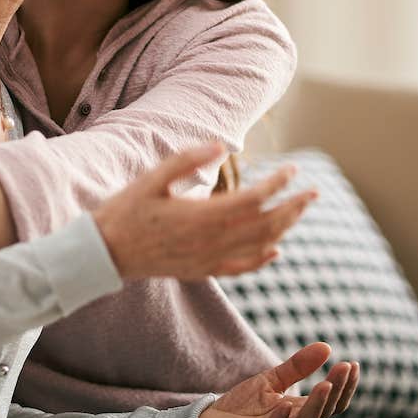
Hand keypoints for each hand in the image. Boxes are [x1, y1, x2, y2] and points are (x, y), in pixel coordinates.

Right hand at [93, 142, 316, 280]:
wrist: (105, 251)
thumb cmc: (126, 209)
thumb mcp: (152, 178)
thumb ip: (187, 160)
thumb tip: (222, 147)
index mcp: (202, 216)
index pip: (255, 199)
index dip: (277, 184)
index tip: (292, 168)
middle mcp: (211, 242)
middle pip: (265, 225)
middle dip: (293, 207)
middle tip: (312, 192)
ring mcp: (208, 259)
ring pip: (259, 246)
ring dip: (284, 228)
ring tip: (299, 211)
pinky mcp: (202, 270)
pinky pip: (241, 268)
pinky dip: (263, 260)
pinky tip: (276, 250)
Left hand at [196, 342, 359, 417]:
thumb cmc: (243, 405)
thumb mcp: (272, 380)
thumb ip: (297, 367)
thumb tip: (327, 347)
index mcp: (300, 412)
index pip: (330, 402)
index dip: (343, 385)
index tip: (353, 363)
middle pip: (323, 412)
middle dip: (336, 391)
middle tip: (345, 368)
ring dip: (316, 406)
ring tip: (325, 385)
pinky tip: (286, 406)